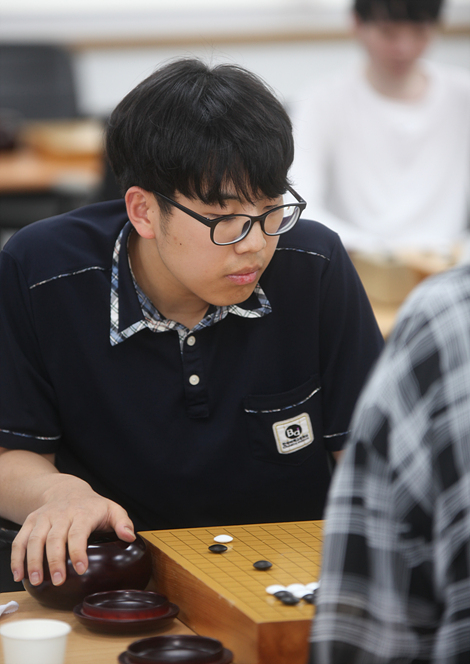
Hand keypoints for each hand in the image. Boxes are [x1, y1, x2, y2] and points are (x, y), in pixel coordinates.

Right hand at [10, 474, 134, 586]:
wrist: (67, 490)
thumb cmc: (91, 506)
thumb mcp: (112, 509)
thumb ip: (123, 522)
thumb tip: (130, 536)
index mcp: (82, 513)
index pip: (79, 532)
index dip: (79, 551)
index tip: (81, 569)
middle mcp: (61, 514)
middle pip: (54, 538)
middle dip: (55, 561)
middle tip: (57, 580)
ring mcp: (44, 518)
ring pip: (35, 539)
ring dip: (33, 561)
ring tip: (36, 581)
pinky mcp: (31, 522)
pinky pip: (20, 540)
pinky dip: (17, 557)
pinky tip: (19, 574)